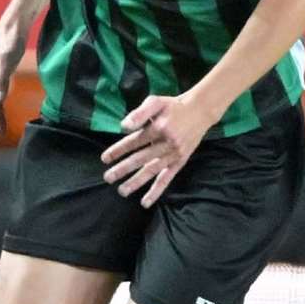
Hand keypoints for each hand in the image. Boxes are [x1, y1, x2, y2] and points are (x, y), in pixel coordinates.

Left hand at [101, 93, 216, 208]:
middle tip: (108, 178)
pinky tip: (145, 202)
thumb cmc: (173, 106)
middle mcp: (166, 143)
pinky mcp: (180, 162)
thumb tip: (123, 127)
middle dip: (123, 169)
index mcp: (158, 128)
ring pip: (152, 171)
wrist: (200, 111)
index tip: (104, 159)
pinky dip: (156, 191)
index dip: (118, 150)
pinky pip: (166, 179)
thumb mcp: (156, 101)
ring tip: (122, 191)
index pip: (134, 141)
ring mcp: (174, 155)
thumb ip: (139, 113)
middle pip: (141, 158)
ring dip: (136, 182)